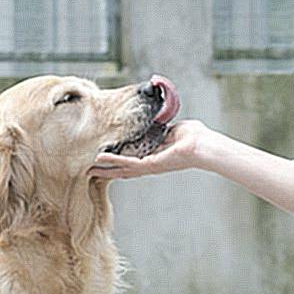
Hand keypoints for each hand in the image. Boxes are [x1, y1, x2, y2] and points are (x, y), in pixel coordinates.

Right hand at [88, 119, 210, 179]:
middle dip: (107, 171)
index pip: (132, 159)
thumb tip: (156, 121)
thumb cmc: (196, 137)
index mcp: (155, 155)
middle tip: (89, 171)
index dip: (118, 160)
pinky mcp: (152, 164)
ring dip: (105, 169)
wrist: (204, 145)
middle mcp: (151, 163)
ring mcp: (150, 165)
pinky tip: (101, 159)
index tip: (103, 159)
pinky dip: (114, 161)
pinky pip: (129, 163)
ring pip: (123, 169)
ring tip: (89, 170)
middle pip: (124, 169)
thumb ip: (161, 128)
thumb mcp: (173, 129)